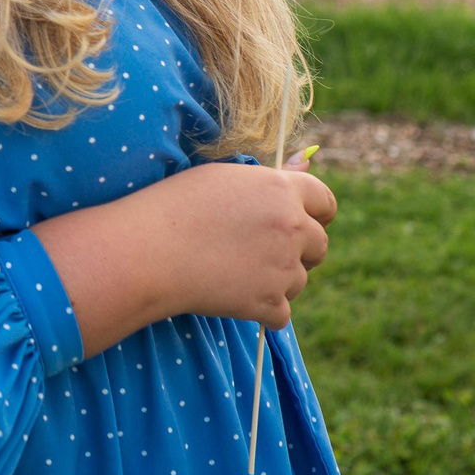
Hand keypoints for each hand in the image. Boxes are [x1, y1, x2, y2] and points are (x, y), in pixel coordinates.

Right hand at [138, 155, 335, 330]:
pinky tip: (234, 299)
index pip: (326, 202)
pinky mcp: (268, 303)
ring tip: (236, 273)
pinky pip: (281, 314)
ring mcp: (283, 268)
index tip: (301, 222)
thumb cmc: (176, 205)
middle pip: (320, 245)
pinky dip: (262, 312)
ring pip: (300, 281)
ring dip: (278, 281)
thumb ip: (271, 176)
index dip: (316, 214)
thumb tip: (305, 159)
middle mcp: (292, 227)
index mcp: (282, 190)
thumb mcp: (224, 176)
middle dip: (300, 251)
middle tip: (264, 252)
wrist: (149, 251)